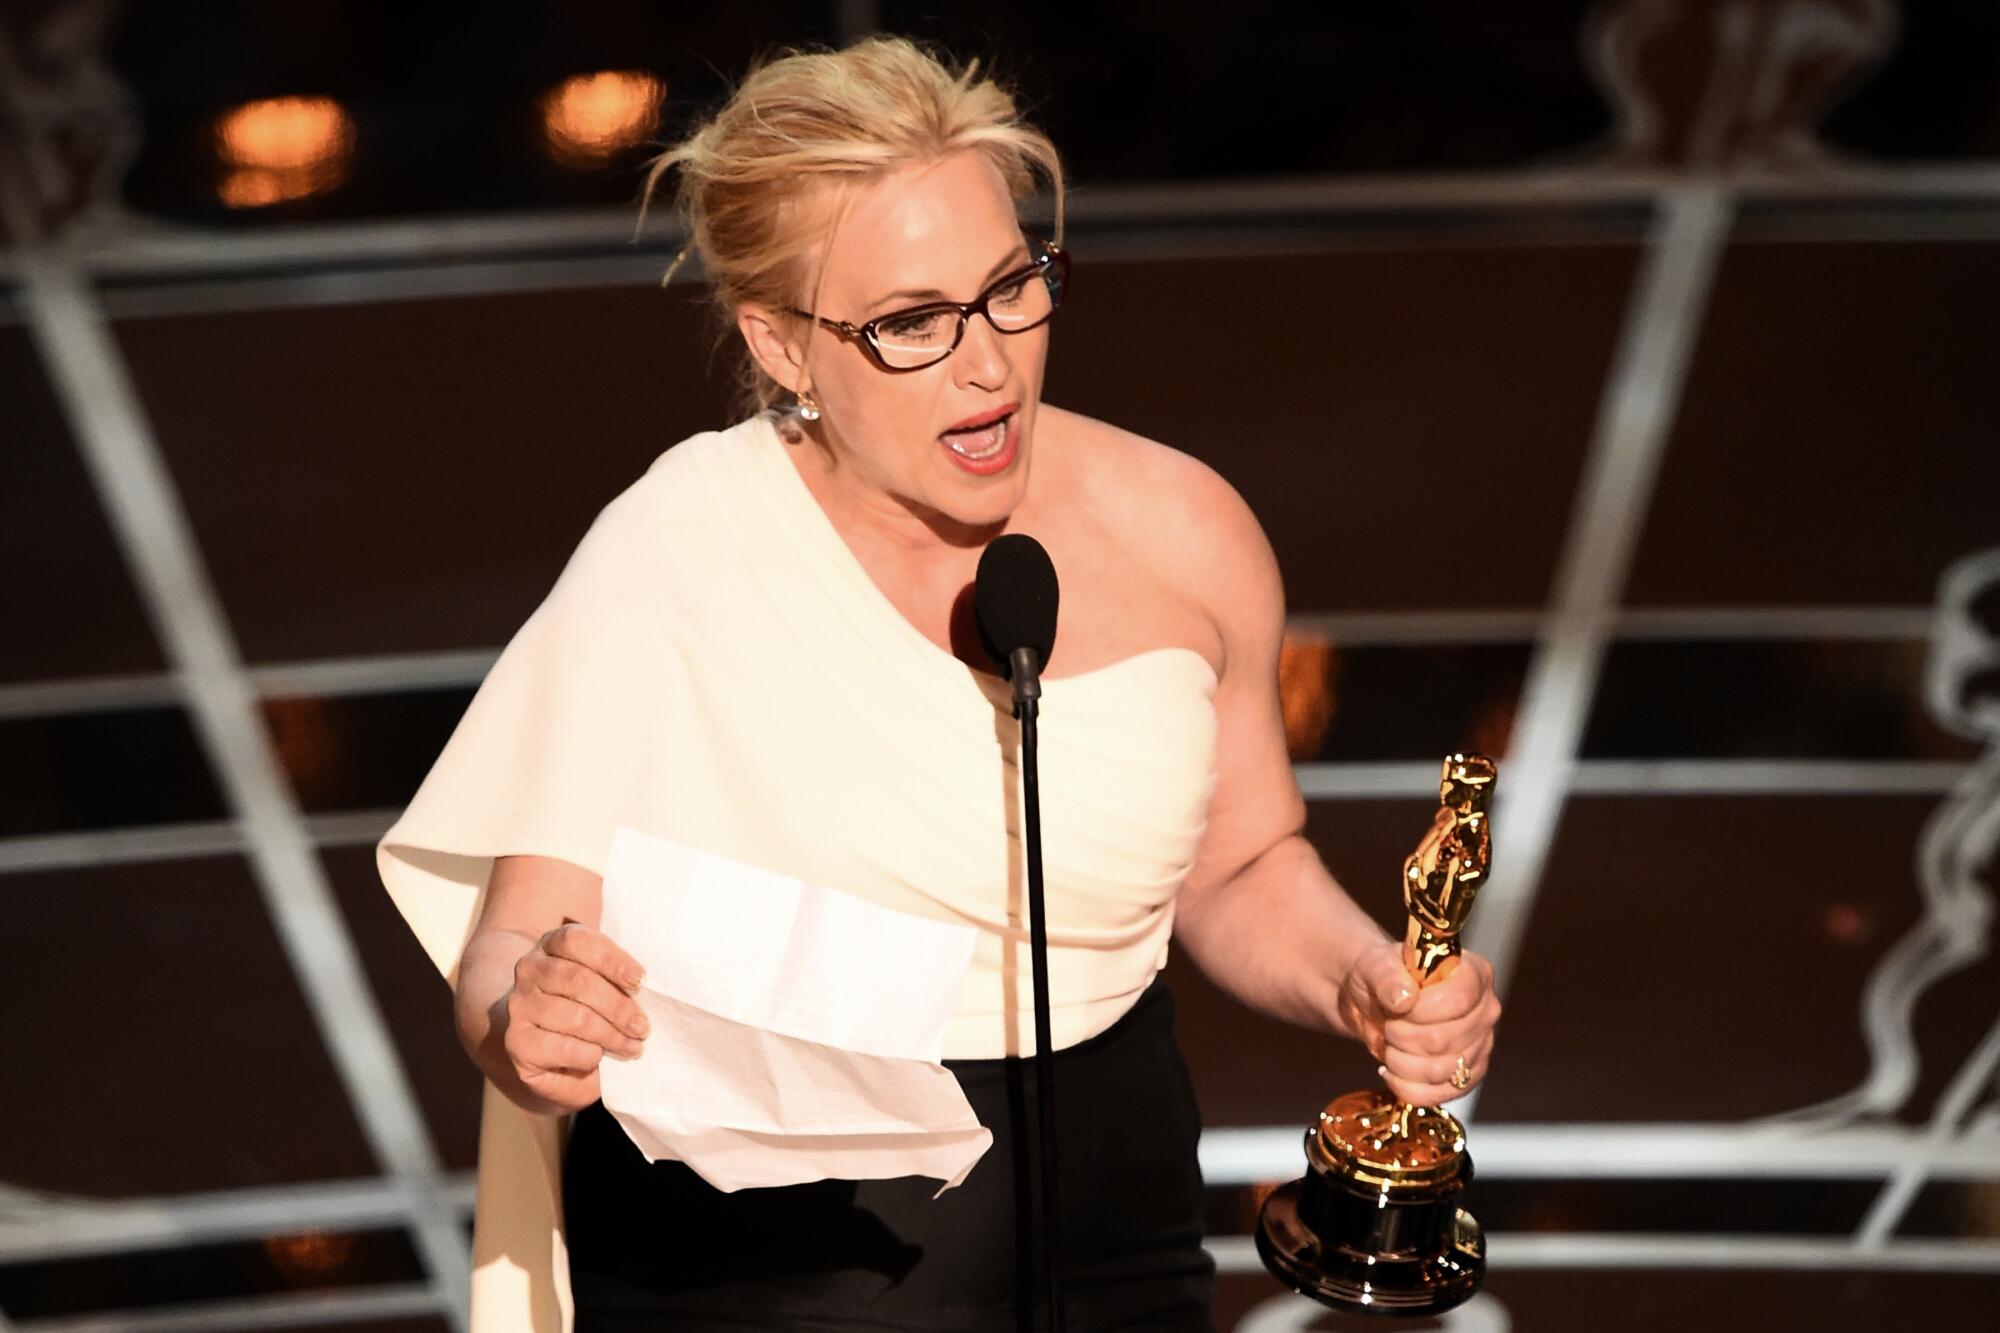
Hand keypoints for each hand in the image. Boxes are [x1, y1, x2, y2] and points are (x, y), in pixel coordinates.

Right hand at [499, 920, 649, 1113]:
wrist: (544, 1044)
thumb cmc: (584, 1005)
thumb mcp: (601, 981)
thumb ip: (616, 976)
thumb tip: (643, 986)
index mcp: (552, 943)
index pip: (578, 941)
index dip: (612, 960)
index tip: (640, 981)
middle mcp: (529, 969)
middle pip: (579, 981)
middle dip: (618, 1007)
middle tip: (642, 1027)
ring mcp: (519, 1005)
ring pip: (574, 1016)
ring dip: (610, 1035)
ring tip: (632, 1046)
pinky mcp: (517, 1041)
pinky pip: (560, 1047)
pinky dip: (588, 1054)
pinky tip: (598, 1056)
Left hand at [1337, 939, 1499, 1105]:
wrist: (1376, 1002)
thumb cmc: (1382, 978)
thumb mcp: (1376, 966)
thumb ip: (1387, 977)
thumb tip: (1404, 999)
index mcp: (1474, 974)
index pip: (1458, 999)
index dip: (1420, 1009)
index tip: (1396, 1006)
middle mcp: (1486, 1010)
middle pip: (1443, 1040)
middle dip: (1401, 1036)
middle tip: (1388, 1025)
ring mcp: (1481, 1047)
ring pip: (1439, 1071)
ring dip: (1400, 1062)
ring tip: (1390, 1044)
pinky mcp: (1468, 1078)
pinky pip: (1437, 1096)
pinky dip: (1405, 1087)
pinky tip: (1390, 1070)